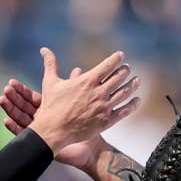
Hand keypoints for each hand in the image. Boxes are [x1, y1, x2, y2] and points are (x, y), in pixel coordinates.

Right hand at [0, 70, 101, 168]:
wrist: (91, 149)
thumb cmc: (86, 127)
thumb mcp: (79, 102)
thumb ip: (76, 85)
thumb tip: (77, 69)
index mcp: (49, 109)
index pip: (31, 97)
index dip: (21, 90)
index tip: (11, 82)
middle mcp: (43, 120)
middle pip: (23, 106)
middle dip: (13, 97)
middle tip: (6, 88)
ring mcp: (40, 131)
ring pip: (21, 118)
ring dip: (10, 109)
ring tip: (2, 100)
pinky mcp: (40, 143)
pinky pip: (24, 135)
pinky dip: (14, 128)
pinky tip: (6, 121)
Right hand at [17, 48, 140, 154]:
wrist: (53, 131)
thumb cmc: (50, 106)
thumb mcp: (50, 82)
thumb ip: (50, 63)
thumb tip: (44, 49)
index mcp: (87, 81)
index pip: (108, 65)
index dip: (116, 59)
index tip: (121, 55)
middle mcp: (99, 92)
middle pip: (119, 77)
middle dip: (125, 70)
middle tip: (127, 69)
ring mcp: (104, 107)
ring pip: (125, 93)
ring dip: (133, 85)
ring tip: (137, 80)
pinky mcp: (106, 121)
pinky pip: (124, 111)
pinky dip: (133, 105)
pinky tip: (137, 100)